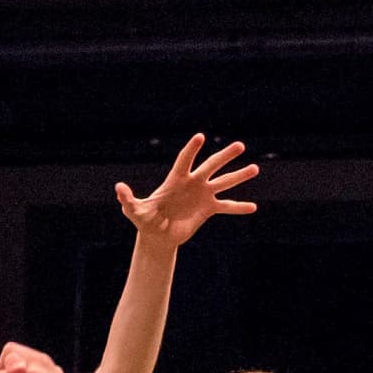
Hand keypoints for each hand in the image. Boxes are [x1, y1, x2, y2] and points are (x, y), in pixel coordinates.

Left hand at [116, 134, 258, 249]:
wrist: (157, 236)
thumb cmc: (145, 221)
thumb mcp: (135, 211)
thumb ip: (128, 199)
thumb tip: (118, 188)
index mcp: (176, 180)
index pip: (184, 160)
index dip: (191, 149)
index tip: (199, 137)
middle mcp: (192, 183)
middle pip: (211, 166)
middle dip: (224, 157)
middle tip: (239, 146)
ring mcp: (202, 194)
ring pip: (223, 182)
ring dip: (239, 176)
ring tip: (255, 168)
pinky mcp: (208, 209)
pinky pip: (226, 206)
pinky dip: (239, 207)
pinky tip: (253, 208)